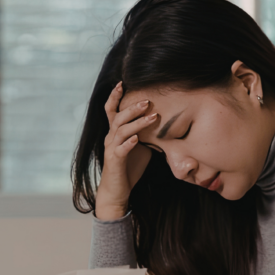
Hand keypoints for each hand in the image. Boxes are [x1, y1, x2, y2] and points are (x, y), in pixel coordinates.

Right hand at [96, 82, 156, 219]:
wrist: (116, 191)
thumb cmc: (129, 168)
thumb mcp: (140, 147)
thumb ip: (146, 134)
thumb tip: (163, 123)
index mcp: (115, 133)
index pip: (111, 110)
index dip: (114, 96)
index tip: (122, 83)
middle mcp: (110, 138)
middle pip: (118, 117)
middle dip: (133, 108)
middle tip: (148, 101)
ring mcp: (111, 149)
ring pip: (121, 131)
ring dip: (137, 123)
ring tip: (152, 117)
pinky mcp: (114, 162)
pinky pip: (120, 150)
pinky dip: (129, 143)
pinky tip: (138, 139)